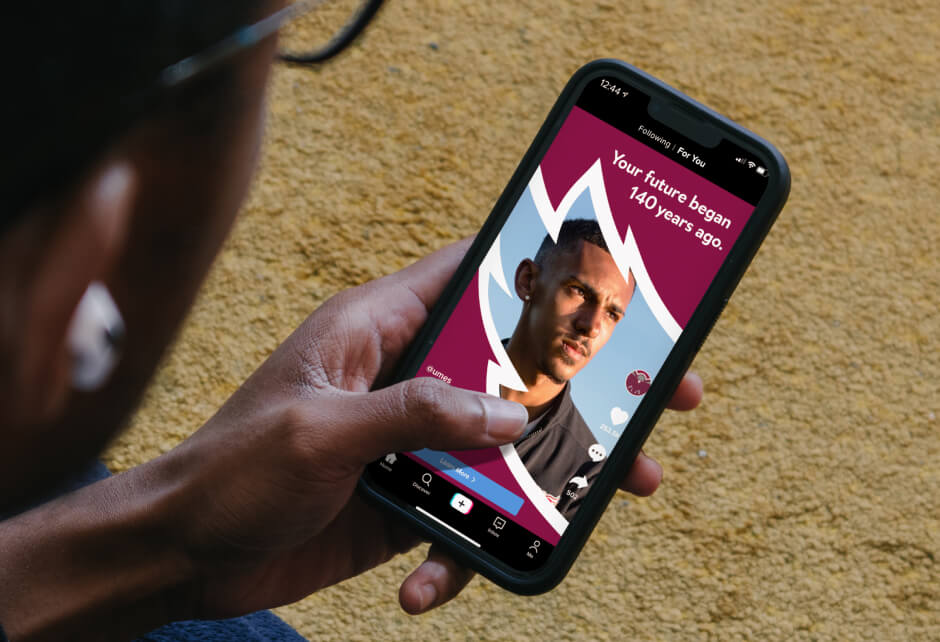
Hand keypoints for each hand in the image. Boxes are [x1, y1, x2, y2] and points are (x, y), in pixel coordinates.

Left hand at [167, 238, 701, 617]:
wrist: (183, 552)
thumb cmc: (231, 469)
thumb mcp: (323, 429)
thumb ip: (415, 413)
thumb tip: (505, 417)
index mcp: (373, 330)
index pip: (464, 275)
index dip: (529, 266)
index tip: (599, 273)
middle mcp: (400, 378)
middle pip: (507, 367)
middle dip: (579, 382)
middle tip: (655, 390)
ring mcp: (407, 439)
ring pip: (500, 444)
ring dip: (549, 470)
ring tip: (612, 489)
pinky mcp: (404, 495)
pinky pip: (460, 514)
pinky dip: (461, 551)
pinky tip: (428, 584)